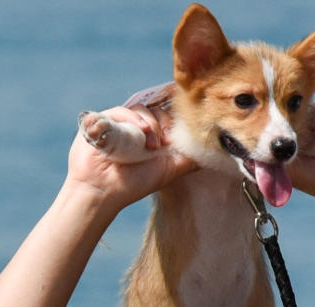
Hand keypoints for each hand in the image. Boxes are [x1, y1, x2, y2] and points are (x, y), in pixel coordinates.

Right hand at [64, 103, 195, 212]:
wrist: (103, 190)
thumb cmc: (136, 183)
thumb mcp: (170, 170)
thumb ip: (190, 160)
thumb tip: (212, 151)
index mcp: (154, 135)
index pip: (169, 115)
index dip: (176, 118)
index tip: (182, 127)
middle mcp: (137, 127)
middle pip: (157, 108)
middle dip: (165, 121)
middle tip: (167, 141)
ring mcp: (120, 122)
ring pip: (141, 108)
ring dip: (151, 122)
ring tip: (152, 144)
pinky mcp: (102, 119)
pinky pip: (120, 110)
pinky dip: (132, 118)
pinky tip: (141, 131)